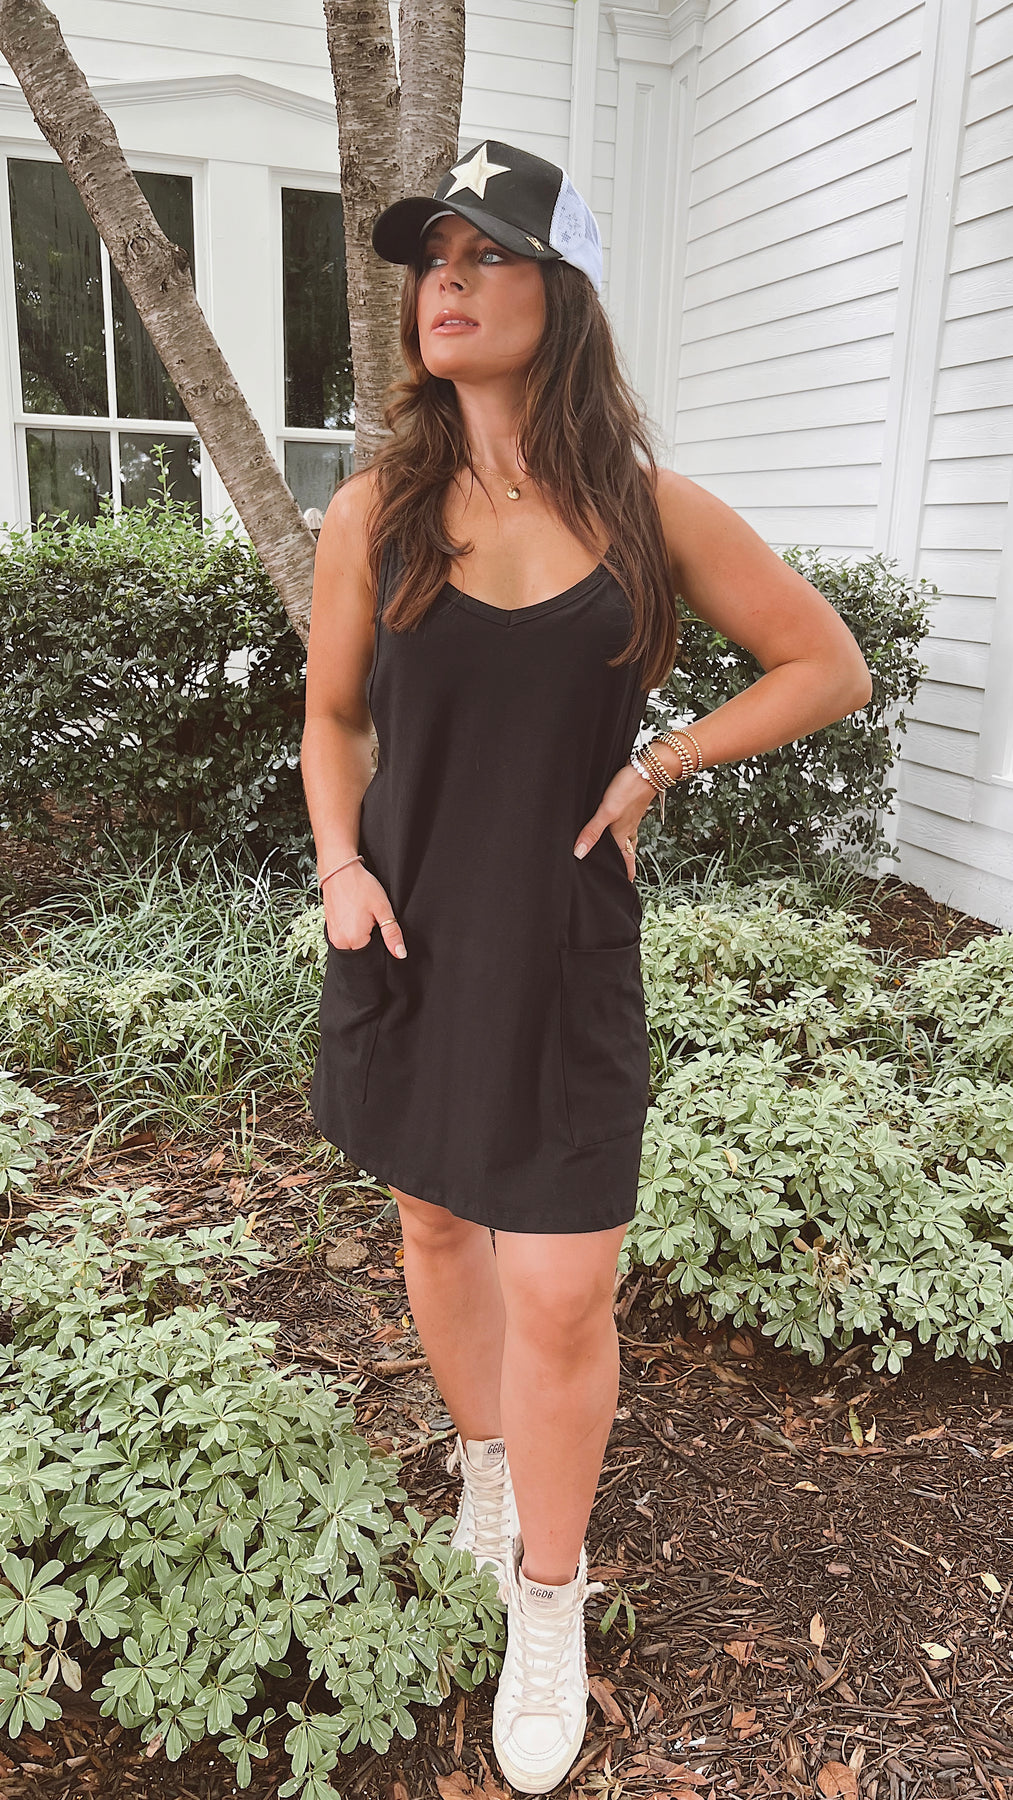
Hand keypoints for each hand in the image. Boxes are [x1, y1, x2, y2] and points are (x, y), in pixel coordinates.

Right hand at [323, 864, 407, 957]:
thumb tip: (400, 954)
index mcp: (354, 941)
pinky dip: (352, 930)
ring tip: (362, 915)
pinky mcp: (329, 929)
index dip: (382, 944)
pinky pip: (345, 938)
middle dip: (371, 940)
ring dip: (361, 935)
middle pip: (362, 953)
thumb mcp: (382, 909)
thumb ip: (392, 934)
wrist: (339, 871)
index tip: (381, 926)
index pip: (373, 956)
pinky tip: (356, 915)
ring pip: (353, 945)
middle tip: (371, 919)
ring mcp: (333, 936)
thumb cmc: (360, 886)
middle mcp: (340, 942)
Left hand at [572, 766, 654, 881]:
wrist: (649, 768)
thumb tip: (579, 854)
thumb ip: (592, 832)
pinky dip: (624, 829)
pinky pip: (628, 823)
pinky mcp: (631, 804)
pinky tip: (618, 823)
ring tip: (622, 853)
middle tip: (624, 873)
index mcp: (623, 834)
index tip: (626, 885)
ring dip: (626, 846)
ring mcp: (631, 816)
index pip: (626, 859)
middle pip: (628, 850)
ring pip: (629, 836)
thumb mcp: (607, 812)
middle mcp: (628, 827)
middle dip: (626, 862)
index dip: (626, 872)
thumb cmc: (629, 789)